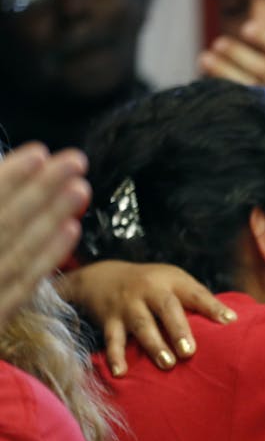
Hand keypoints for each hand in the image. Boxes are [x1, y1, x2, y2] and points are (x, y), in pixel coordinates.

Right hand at [0, 143, 88, 327]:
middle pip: (0, 224)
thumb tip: (9, 178)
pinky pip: (20, 287)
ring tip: (80, 188)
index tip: (37, 153)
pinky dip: (46, 258)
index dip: (7, 179)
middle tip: (75, 161)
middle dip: (40, 190)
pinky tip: (70, 231)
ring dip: (50, 218)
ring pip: (15, 253)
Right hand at [60, 261, 235, 376]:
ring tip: (167, 364)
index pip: (195, 293)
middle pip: (166, 308)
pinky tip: (121, 372)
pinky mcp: (109, 320)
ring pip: (141, 325)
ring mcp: (127, 305)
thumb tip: (232, 322)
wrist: (102, 277)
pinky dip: (114, 356)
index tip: (229, 321)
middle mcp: (149, 290)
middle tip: (190, 351)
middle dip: (178, 330)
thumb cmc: (153, 285)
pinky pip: (112, 339)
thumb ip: (199, 299)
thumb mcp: (175, 281)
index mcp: (171, 281)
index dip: (212, 306)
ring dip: (154, 345)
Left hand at [199, 21, 264, 134]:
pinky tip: (206, 85)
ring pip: (248, 88)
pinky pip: (239, 109)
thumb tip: (247, 30)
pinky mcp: (264, 132)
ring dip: (223, 70)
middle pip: (263, 69)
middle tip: (218, 44)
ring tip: (204, 58)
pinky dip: (221, 93)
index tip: (247, 28)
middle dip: (238, 53)